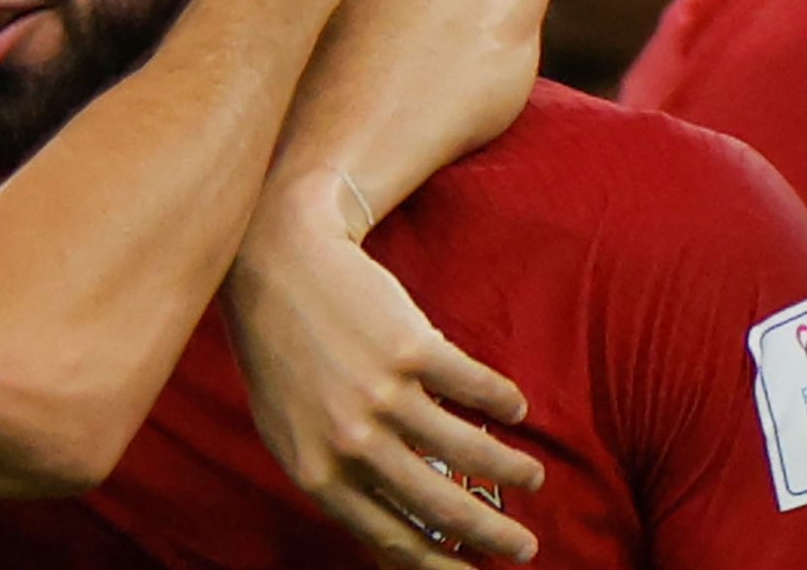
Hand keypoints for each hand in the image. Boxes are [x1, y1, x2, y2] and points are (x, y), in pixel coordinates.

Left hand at [223, 182, 542, 567]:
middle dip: (494, 536)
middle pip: (442, 508)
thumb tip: (395, 542)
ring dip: (511, 472)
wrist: (274, 267)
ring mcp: (383, 395)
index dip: (442, 567)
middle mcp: (351, 443)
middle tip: (525, 549)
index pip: (393, 541)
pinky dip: (503, 404)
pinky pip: (476, 389)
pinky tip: (516, 411)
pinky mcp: (413, 349)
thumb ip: (336, 485)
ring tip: (531, 478)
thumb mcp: (289, 435)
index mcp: (318, 474)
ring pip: (471, 452)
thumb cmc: (281, 360)